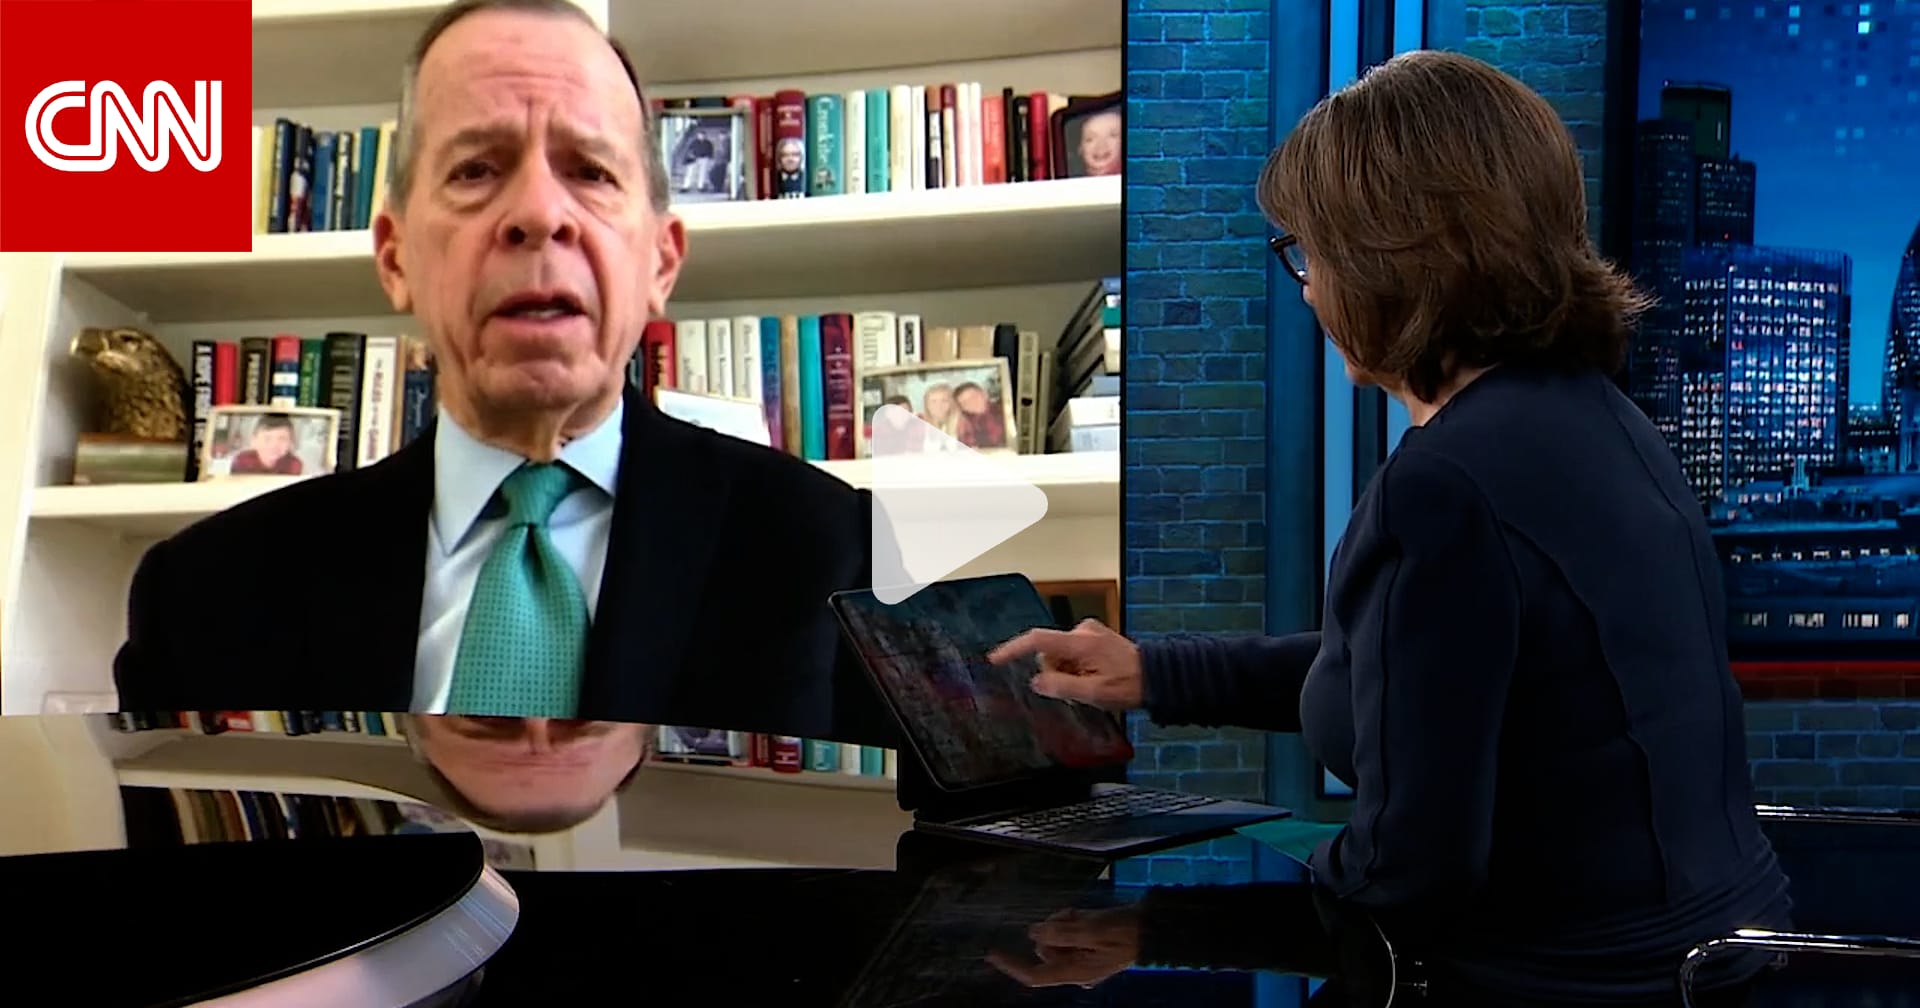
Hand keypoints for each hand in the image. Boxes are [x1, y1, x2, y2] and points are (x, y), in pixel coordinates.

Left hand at [986, 905, 1141, 988]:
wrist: (1154, 929)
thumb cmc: (1126, 931)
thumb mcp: (1092, 929)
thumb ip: (1061, 932)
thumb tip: (1033, 933)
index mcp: (1075, 971)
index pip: (1034, 975)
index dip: (1012, 965)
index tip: (992, 953)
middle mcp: (1075, 969)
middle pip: (1045, 950)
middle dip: (1051, 929)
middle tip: (1070, 915)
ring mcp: (1082, 959)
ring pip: (1056, 938)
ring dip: (1063, 923)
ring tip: (1083, 915)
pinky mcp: (1088, 948)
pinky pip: (1069, 934)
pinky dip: (1072, 922)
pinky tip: (1086, 915)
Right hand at [987, 618, 1144, 710]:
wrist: (1159, 676)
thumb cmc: (1131, 684)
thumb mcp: (1094, 693)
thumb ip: (1061, 686)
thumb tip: (1037, 682)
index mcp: (1080, 642)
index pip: (1037, 640)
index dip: (1013, 649)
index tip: (995, 658)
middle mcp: (1083, 631)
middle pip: (1049, 652)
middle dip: (1055, 672)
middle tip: (1079, 689)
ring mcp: (1090, 632)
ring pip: (1061, 654)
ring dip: (1068, 671)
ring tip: (1093, 684)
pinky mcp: (1095, 637)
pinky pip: (1073, 652)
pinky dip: (1077, 666)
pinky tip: (1095, 677)